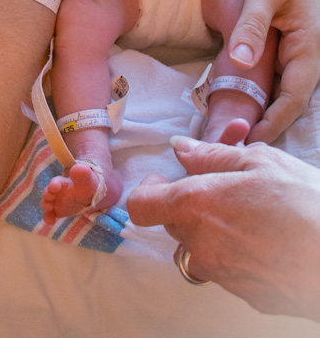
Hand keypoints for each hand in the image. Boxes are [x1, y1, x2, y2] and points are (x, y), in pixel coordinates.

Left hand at [128, 136, 319, 320]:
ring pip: (201, 246)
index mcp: (196, 206)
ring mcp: (223, 275)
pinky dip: (237, 250)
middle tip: (225, 184)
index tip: (166, 178)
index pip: (142, 206)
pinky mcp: (246, 295)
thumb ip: (212, 155)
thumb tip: (182, 149)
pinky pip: (228, 267)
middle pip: (174, 223)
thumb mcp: (259, 162)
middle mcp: (201, 245)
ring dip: (215, 227)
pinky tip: (267, 235)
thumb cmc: (304, 206)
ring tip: (254, 209)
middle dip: (190, 202)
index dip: (149, 190)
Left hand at [227, 0, 319, 142]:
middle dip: (264, 123)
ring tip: (232, 127)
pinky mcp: (293, 45)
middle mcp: (311, 55)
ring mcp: (303, 51)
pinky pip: (280, 75)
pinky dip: (263, 89)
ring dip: (263, 108)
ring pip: (285, 90)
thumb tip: (242, 64)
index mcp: (310, 48)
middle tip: (232, 142)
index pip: (293, 100)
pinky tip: (240, 97)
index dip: (272, 124)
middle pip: (289, 101)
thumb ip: (252, 26)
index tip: (247, 144)